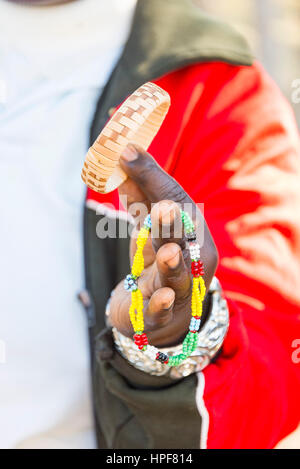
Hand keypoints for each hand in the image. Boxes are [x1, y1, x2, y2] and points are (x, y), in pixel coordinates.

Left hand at [109, 144, 217, 346]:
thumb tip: (125, 153)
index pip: (178, 203)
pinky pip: (163, 310)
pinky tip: (160, 297)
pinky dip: (162, 304)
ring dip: (173, 264)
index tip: (127, 153)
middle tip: (163, 207)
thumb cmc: (156, 261)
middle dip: (171, 225)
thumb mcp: (147, 227)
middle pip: (181, 240)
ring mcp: (177, 289)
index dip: (154, 181)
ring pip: (178, 277)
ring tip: (168, 252)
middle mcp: (191, 260)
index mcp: (190, 233)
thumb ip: (139, 195)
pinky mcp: (160, 314)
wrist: (161, 312)